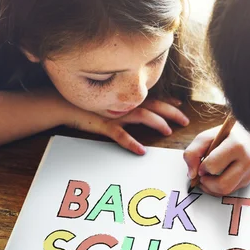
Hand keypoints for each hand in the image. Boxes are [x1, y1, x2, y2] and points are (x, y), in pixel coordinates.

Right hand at [64, 97, 188, 154]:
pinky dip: (131, 143)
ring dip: (156, 123)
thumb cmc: (90, 105)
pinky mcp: (104, 125)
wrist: (64, 104)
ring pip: (141, 116)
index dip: (169, 102)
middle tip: (185, 121)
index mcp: (127, 99)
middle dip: (171, 112)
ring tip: (167, 131)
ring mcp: (116, 114)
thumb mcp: (111, 102)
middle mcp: (125, 104)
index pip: (154, 98)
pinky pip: (120, 135)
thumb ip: (128, 104)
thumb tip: (146, 106)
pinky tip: (141, 151)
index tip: (181, 105)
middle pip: (154, 106)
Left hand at [183, 122, 249, 195]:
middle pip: (222, 184)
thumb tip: (192, 174)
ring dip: (211, 189)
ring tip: (206, 179)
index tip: (201, 165)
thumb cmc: (226, 136)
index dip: (202, 168)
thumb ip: (193, 152)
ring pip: (226, 191)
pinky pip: (230, 191)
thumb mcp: (207, 136)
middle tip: (202, 176)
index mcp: (236, 146)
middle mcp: (246, 161)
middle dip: (207, 183)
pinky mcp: (248, 180)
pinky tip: (215, 179)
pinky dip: (218, 189)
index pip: (214, 166)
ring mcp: (249, 172)